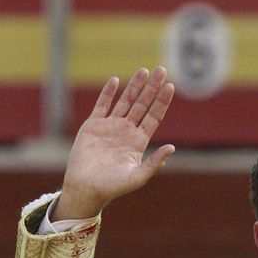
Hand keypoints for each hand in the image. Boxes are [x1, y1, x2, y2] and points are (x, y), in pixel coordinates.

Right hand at [52, 67, 175, 220]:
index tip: (170, 86)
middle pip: (142, 104)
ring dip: (134, 86)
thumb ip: (155, 163)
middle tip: (162, 69)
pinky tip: (116, 81)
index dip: (162, 101)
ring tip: (144, 71)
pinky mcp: (93, 126)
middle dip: (152, 88)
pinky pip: (102, 105)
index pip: (154, 116)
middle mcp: (126, 131)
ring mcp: (110, 127)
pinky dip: (108, 93)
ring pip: (125, 101)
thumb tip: (172, 147)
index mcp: (138, 141)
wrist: (85, 188)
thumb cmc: (112, 187)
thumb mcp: (137, 177)